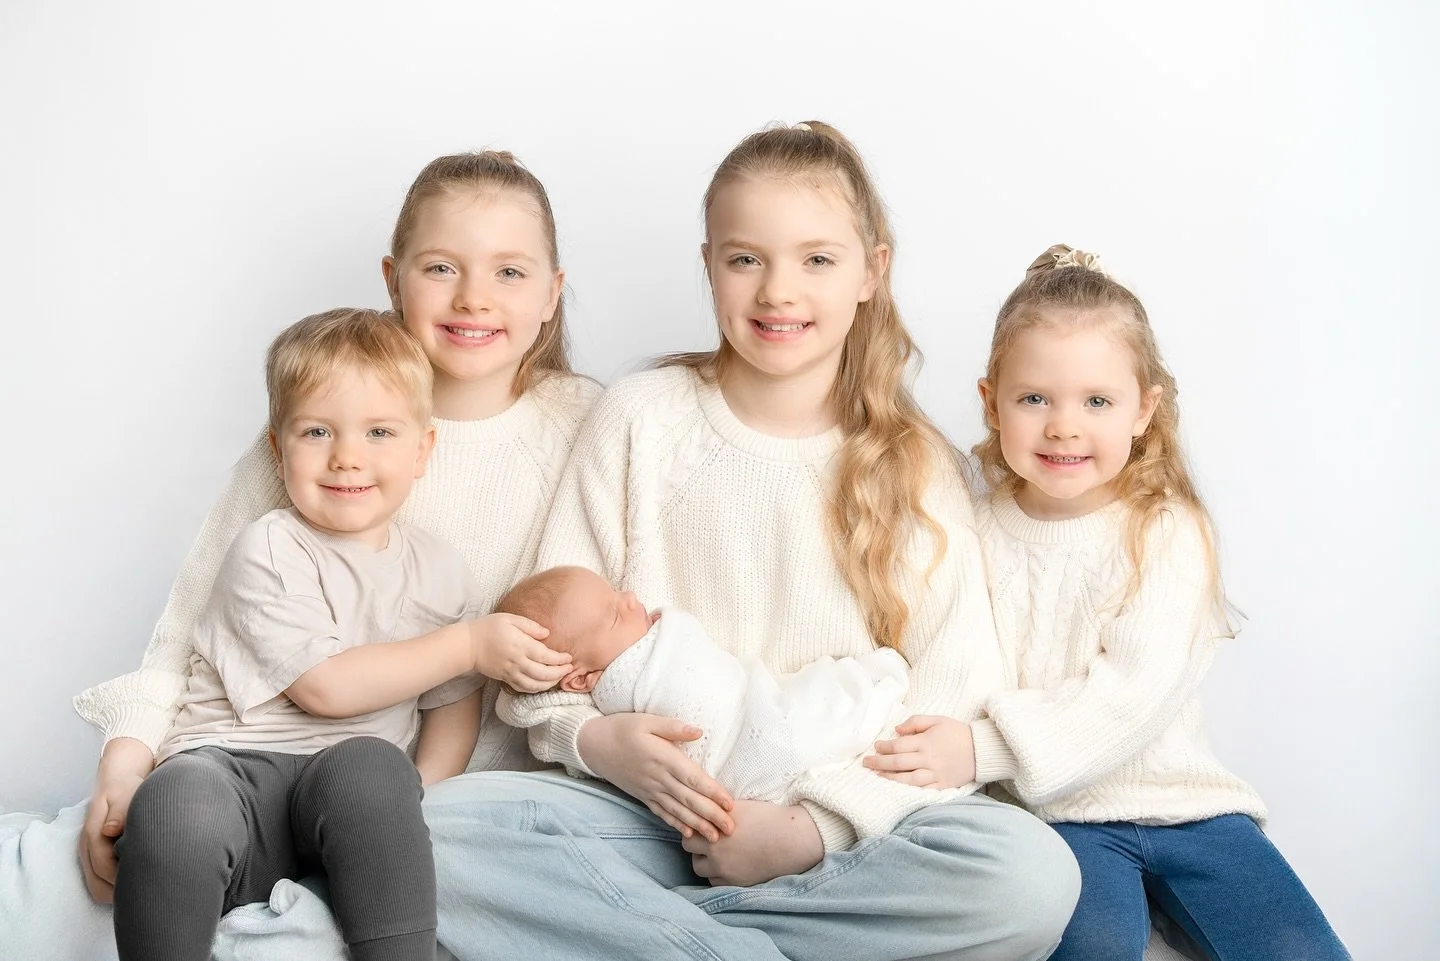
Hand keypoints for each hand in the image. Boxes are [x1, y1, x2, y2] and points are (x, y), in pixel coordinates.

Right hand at [79, 738, 152, 902]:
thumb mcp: (127, 793)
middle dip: (123, 893)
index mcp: (94, 833)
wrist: (117, 778)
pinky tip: (138, 883)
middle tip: (152, 893)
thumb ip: (119, 811)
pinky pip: (101, 882)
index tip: (149, 884)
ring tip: (146, 891)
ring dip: (119, 893)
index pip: (104, 868)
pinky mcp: (95, 856)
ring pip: (98, 888)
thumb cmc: (127, 787)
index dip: (125, 880)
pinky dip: (116, 888)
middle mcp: (88, 847)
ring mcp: (89, 854)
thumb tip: (110, 830)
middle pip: (99, 885)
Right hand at [469, 613, 568, 692]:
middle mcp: (517, 661)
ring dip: (549, 684)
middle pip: (543, 673)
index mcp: (520, 645)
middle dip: (559, 673)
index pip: (546, 656)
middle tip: (569, 669)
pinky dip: (536, 689)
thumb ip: (530, 626)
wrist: (468, 644)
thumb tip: (547, 634)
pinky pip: (523, 688)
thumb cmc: (489, 628)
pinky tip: (543, 685)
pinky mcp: (505, 678)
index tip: (569, 657)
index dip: (560, 659)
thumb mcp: (510, 618)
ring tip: (559, 678)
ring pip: (534, 685)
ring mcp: (511, 672)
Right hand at [579, 713, 733, 841]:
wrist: (593, 745)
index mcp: (663, 758)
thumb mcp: (647, 721)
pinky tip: (687, 834)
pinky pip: (661, 813)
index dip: (712, 793)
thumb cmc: (622, 728)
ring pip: (678, 811)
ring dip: (698, 825)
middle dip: (711, 815)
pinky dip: (675, 824)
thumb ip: (673, 727)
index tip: (730, 804)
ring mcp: (650, 790)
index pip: (693, 779)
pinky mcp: (643, 796)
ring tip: (715, 838)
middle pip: (689, 800)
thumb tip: (699, 731)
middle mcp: (658, 778)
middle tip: (731, 829)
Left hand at [682, 800, 822, 886]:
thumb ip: (717, 810)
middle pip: (689, 848)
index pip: (690, 828)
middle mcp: (715, 848)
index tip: (703, 823)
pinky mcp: (735, 882)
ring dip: (704, 860)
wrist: (791, 839)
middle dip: (696, 843)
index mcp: (715, 826)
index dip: (695, 825)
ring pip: (699, 867)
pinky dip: (717, 874)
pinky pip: (714, 882)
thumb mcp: (738, 806)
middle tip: (708, 838)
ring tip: (717, 852)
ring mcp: (724, 868)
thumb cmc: (768, 817)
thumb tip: (702, 807)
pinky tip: (728, 864)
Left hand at [864, 714, 975, 788]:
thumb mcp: (937, 720)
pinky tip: (897, 789)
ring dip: (889, 778)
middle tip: (866, 762)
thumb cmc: (958, 732)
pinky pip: (922, 791)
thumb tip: (896, 730)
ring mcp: (935, 774)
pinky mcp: (942, 786)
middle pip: (898, 763)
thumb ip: (915, 722)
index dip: (884, 746)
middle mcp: (929, 759)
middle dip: (879, 762)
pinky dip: (908, 791)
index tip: (876, 746)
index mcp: (926, 742)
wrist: (982, 750)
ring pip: (907, 779)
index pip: (898, 745)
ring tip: (877, 775)